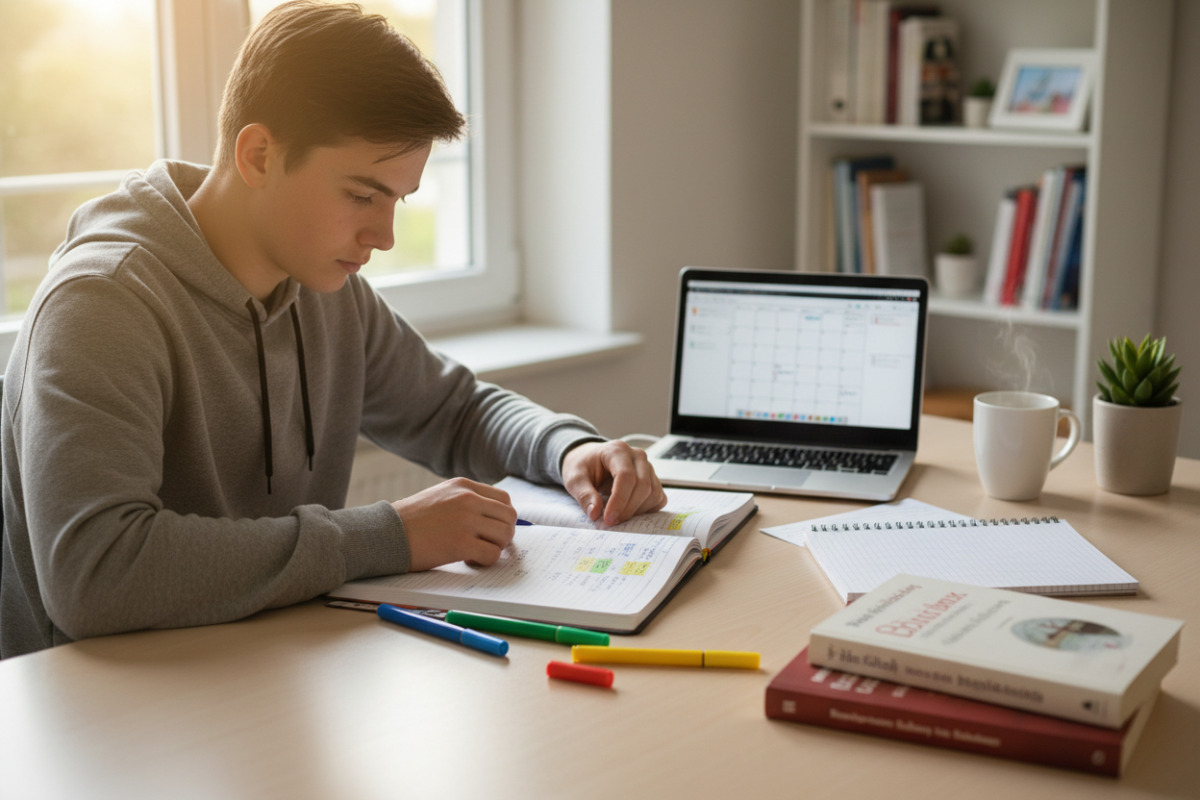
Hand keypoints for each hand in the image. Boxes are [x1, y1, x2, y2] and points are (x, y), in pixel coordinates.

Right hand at [392, 478, 517, 571]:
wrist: (384, 533)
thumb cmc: (409, 521)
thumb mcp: (440, 497)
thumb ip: (466, 502)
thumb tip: (494, 520)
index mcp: (463, 486)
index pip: (504, 499)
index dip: (502, 518)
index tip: (492, 530)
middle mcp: (468, 499)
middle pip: (509, 517)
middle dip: (503, 534)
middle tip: (486, 544)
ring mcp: (466, 520)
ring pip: (505, 535)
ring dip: (495, 548)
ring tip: (475, 552)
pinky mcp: (461, 543)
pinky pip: (492, 554)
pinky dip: (486, 561)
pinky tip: (469, 560)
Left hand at [561, 440, 666, 525]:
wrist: (590, 460)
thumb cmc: (583, 466)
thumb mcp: (575, 479)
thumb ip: (584, 495)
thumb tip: (595, 513)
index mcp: (617, 450)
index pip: (626, 476)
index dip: (619, 500)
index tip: (608, 519)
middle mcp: (637, 456)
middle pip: (643, 486)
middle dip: (628, 509)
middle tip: (611, 522)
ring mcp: (648, 467)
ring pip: (653, 493)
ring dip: (637, 511)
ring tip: (617, 516)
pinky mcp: (653, 479)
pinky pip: (658, 497)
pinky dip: (647, 509)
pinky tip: (629, 512)